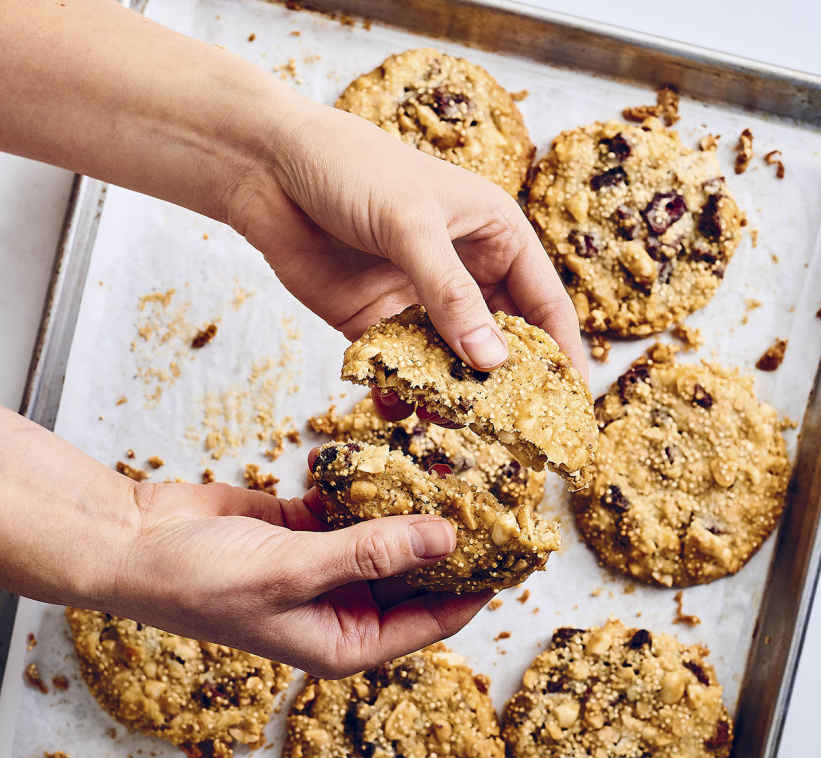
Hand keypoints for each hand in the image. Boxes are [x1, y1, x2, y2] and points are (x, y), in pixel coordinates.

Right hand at [111, 480, 486, 675]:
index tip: (518, 548)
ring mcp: (327, 565)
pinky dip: (371, 481)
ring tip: (460, 462)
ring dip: (415, 503)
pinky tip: (397, 449)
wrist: (133, 542)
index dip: (479, 587)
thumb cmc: (199, 580)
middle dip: (452, 536)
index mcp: (346, 642)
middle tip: (497, 492)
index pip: (434, 620)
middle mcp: (343, 608)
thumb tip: (446, 538)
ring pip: (390, 534)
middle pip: (418, 574)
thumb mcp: (292, 572)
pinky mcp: (307, 526)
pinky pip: (355, 504)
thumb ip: (370, 554)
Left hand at [229, 98, 586, 424]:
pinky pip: (400, 369)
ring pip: (451, 363)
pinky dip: (401, 392)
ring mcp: (419, 301)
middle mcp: (464, 272)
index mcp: (495, 235)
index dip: (561, 353)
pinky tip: (396, 407)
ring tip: (444, 421)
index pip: (544, 303)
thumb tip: (491, 362)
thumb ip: (450, 295)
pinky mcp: (374, 324)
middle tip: (508, 429)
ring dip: (451, 394)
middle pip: (501, 342)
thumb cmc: (351, 168)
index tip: (572, 402)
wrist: (267, 169)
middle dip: (503, 384)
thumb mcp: (410, 224)